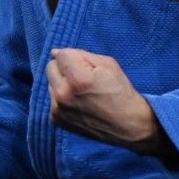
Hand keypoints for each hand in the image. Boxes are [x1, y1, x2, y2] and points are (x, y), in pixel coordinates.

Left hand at [45, 48, 160, 154]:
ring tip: (81, 93)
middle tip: (83, 77)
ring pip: (51, 83)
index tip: (86, 66)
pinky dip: (62, 98)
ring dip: (62, 83)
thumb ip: (79, 55)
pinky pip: (52, 99)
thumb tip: (55, 53)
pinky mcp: (56, 120)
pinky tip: (78, 103)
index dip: (75, 56)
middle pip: (51, 67)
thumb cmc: (119, 91)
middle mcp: (63, 94)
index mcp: (77, 79)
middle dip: (65, 68)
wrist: (127, 124)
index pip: (61, 54)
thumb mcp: (107, 64)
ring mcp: (58, 109)